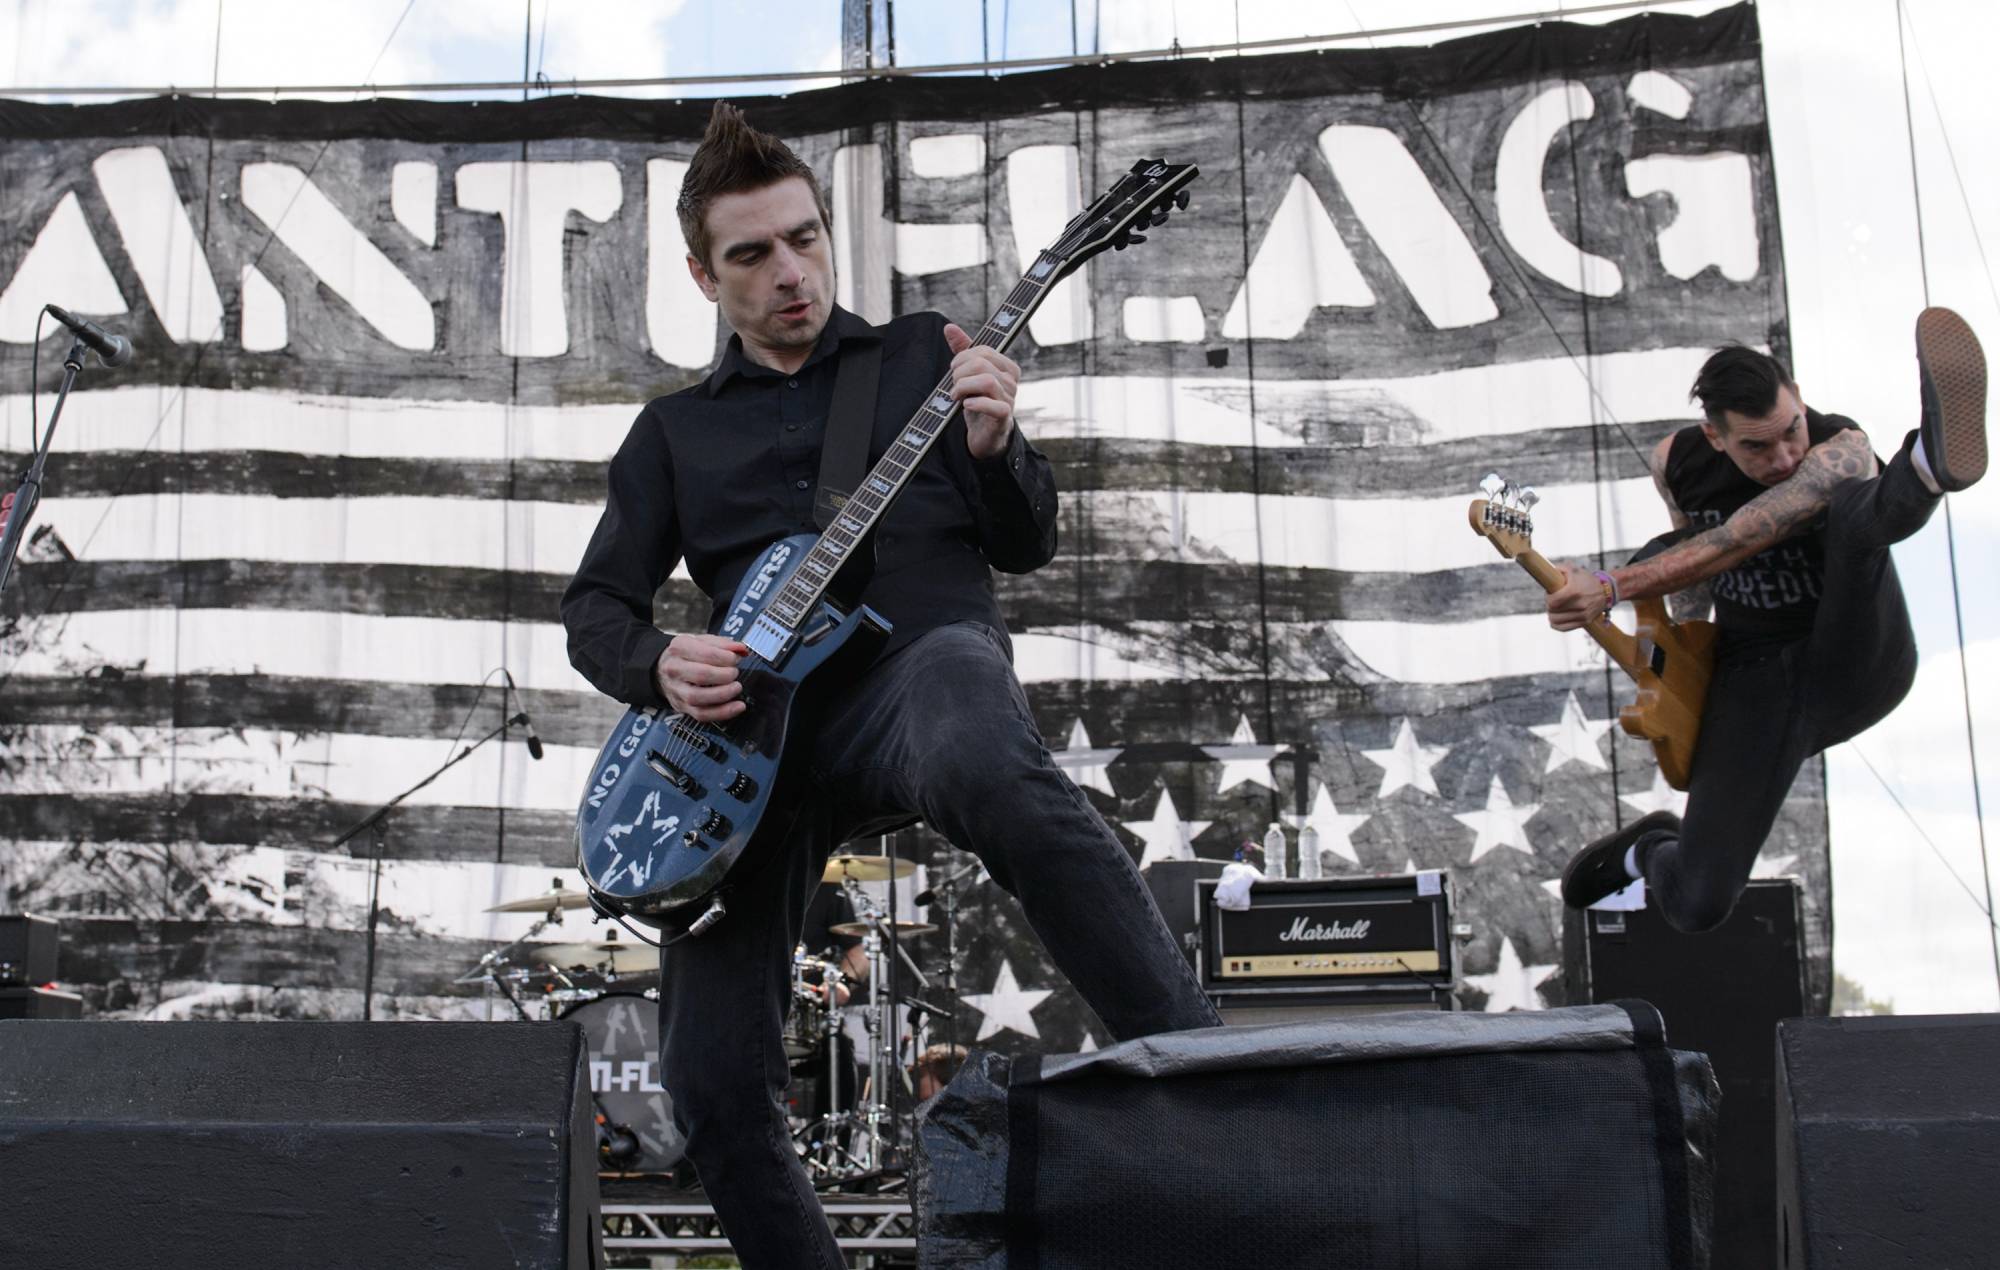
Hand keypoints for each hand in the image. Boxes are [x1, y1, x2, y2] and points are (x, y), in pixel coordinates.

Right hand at [654, 633, 747, 721]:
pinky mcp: (682, 706)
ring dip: (723, 694)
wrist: (662, 670)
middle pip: (701, 675)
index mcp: (680, 648)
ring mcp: (677, 690)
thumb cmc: (687, 655)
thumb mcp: (702, 641)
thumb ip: (724, 644)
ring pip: (698, 697)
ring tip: (736, 687)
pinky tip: (737, 706)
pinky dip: (722, 712)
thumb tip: (741, 649)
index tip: (735, 659)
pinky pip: (702, 714)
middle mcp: (675, 669)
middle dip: (725, 675)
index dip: (726, 658)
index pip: (706, 653)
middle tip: (735, 673)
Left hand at [942, 322, 1019, 459]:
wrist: (985, 435)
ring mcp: (1010, 399)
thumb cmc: (978, 401)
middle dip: (960, 373)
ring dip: (963, 387)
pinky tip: (965, 405)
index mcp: (1006, 367)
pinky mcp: (1004, 417)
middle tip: (953, 385)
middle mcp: (1012, 381)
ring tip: (955, 395)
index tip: (954, 369)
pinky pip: (993, 405)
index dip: (963, 357)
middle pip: (982, 364)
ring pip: (987, 381)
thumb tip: (949, 327)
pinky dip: (975, 403)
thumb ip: (962, 350)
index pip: (984, 351)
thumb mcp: (969, 375)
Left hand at [1546, 565, 1611, 631]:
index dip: (1548, 598)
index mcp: (1574, 591)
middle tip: (1553, 600)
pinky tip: (1555, 618)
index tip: (1550, 594)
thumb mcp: (1573, 569)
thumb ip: (1557, 569)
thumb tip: (1545, 573)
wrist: (1606, 591)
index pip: (1552, 602)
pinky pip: (1563, 628)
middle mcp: (1580, 605)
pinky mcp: (1585, 622)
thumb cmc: (1586, 579)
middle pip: (1552, 611)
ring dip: (1552, 614)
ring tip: (1555, 608)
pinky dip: (1555, 624)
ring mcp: (1583, 615)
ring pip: (1555, 620)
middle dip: (1549, 605)